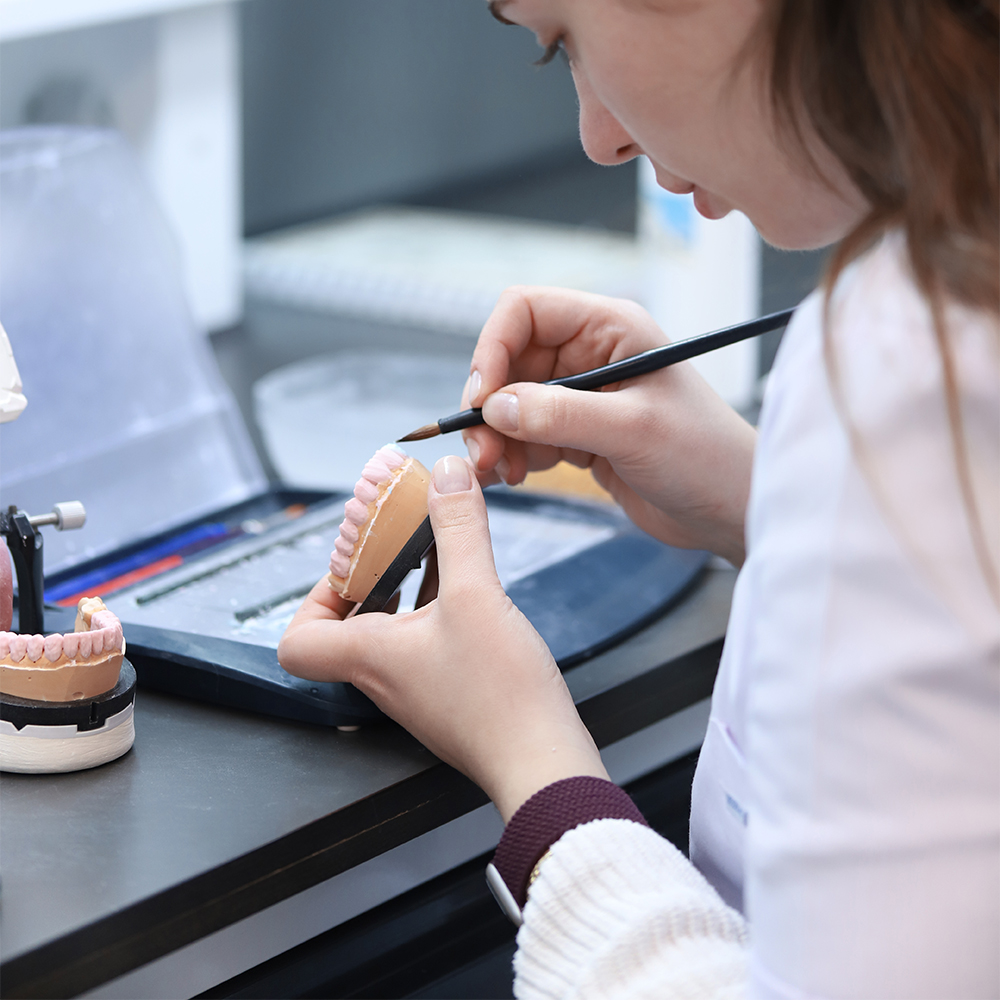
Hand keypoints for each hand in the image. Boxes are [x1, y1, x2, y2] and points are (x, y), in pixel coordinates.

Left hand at [277, 456, 608, 821]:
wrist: (542, 762)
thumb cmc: (500, 695)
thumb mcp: (476, 594)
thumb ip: (458, 529)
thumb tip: (446, 476)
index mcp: (370, 656)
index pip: (298, 640)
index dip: (311, 599)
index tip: (349, 568)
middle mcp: (384, 678)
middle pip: (346, 629)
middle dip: (370, 579)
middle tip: (398, 550)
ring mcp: (417, 691)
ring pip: (390, 634)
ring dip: (407, 592)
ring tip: (439, 557)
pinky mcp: (450, 696)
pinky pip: (426, 645)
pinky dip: (438, 611)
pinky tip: (474, 591)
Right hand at [462, 287, 755, 564]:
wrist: (733, 510)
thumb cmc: (706, 456)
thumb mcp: (633, 430)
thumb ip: (561, 415)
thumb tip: (494, 407)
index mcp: (610, 328)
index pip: (525, 311)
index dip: (493, 348)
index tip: (480, 399)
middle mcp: (592, 354)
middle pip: (509, 362)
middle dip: (489, 406)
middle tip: (481, 451)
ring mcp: (584, 396)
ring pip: (511, 403)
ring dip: (496, 436)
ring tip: (501, 472)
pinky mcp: (580, 434)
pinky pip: (526, 435)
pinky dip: (511, 455)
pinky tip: (514, 477)